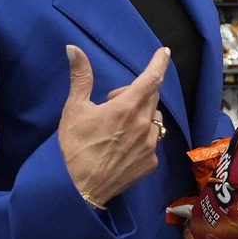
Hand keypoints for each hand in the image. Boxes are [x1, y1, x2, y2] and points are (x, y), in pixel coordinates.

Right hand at [59, 45, 169, 206]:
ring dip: (142, 114)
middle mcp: (143, 124)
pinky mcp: (150, 163)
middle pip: (152, 97)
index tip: (164, 52)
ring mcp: (149, 145)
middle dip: (137, 92)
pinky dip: (142, 137)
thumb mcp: (74, 109)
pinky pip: (152, 141)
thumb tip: (73, 49)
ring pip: (154, 119)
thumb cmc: (75, 147)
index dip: (158, 63)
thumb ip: (80, 76)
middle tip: (113, 102)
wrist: (79, 190)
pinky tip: (123, 145)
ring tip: (118, 126)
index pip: (151, 78)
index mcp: (127, 107)